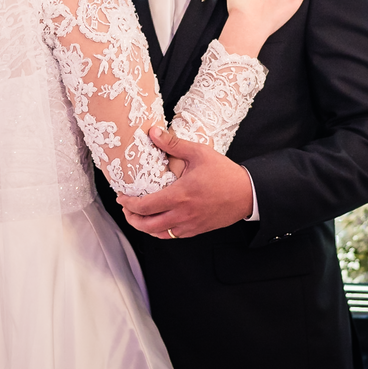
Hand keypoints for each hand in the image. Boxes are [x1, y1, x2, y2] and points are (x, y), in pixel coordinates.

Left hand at [118, 127, 252, 239]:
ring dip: (144, 226)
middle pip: (146, 225)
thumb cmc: (224, 173)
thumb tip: (153, 133)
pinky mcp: (196, 230)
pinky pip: (172, 236)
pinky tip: (158, 222)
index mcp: (180, 195)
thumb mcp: (199, 153)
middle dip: (131, 218)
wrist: (247, 194)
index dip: (128, 204)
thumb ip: (173, 144)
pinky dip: (160, 231)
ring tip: (138, 216)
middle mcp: (182, 214)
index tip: (121, 197)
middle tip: (126, 208)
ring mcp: (189, 225)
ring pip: (158, 234)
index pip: (144, 206)